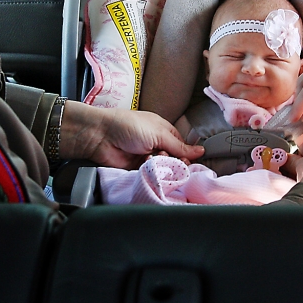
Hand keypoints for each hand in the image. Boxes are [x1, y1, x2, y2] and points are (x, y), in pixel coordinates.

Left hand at [61, 103, 204, 168]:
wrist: (101, 136)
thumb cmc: (129, 127)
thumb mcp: (159, 133)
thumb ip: (179, 146)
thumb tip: (201, 151)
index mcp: (163, 131)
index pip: (182, 146)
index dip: (186, 154)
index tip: (187, 160)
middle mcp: (156, 144)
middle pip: (174, 159)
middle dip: (174, 162)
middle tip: (171, 162)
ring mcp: (146, 157)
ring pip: (163, 169)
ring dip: (161, 166)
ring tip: (154, 160)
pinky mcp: (137, 170)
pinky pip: (151, 175)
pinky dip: (151, 173)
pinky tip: (147, 167)